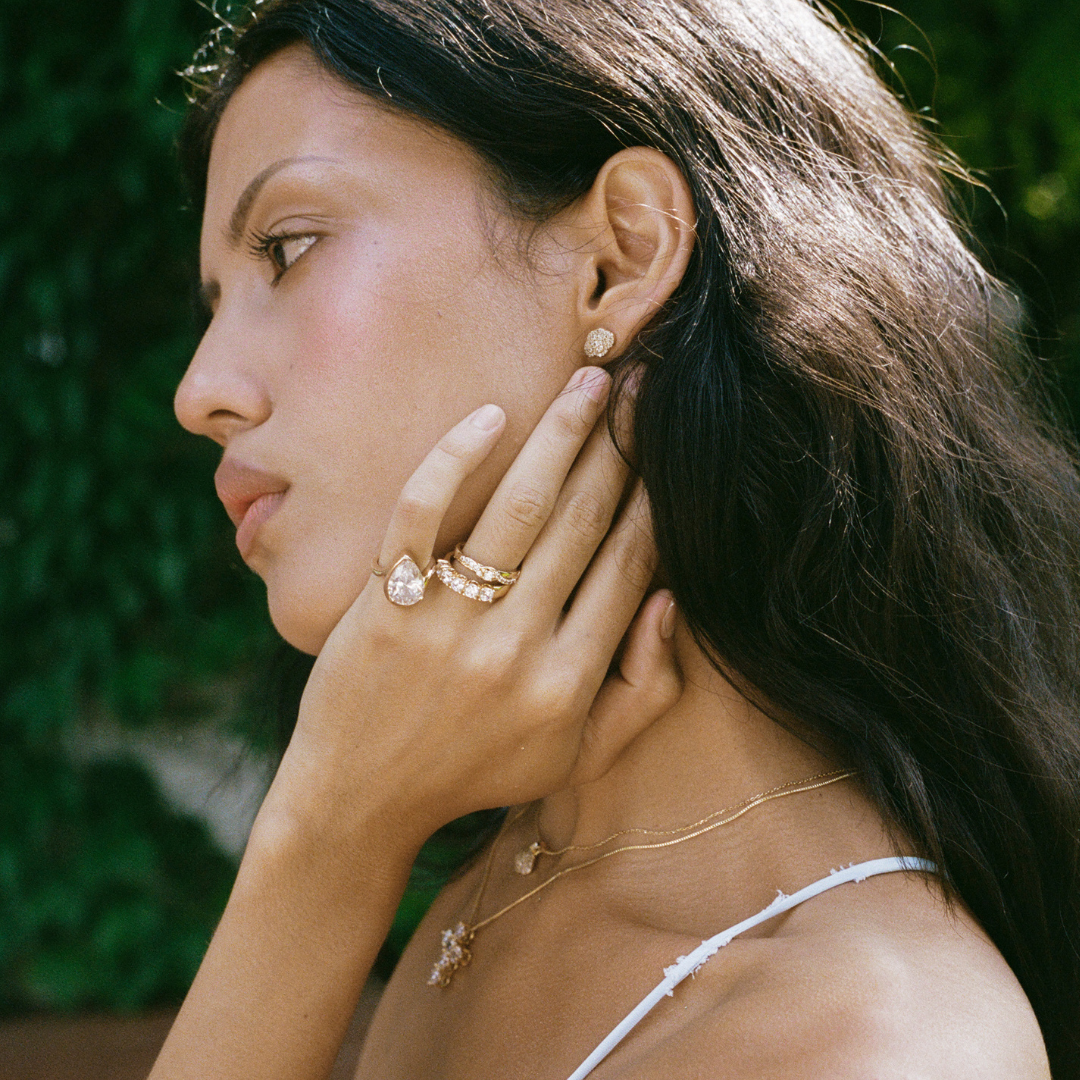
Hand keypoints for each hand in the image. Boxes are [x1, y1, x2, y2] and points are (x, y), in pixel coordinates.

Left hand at [274, 366, 682, 852]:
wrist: (361, 798)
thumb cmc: (475, 772)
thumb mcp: (577, 758)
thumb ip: (643, 693)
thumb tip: (669, 601)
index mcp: (568, 682)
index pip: (628, 569)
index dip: (653, 502)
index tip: (668, 450)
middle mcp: (515, 646)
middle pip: (582, 524)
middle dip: (620, 447)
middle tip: (640, 389)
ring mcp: (447, 620)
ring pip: (519, 506)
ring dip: (561, 434)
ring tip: (589, 380)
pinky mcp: (388, 601)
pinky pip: (422, 511)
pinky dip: (454, 458)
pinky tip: (489, 415)